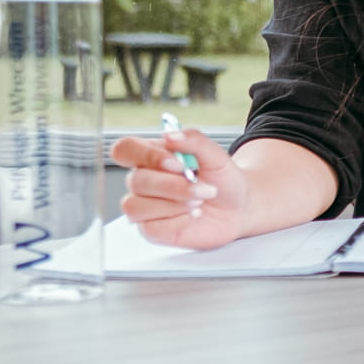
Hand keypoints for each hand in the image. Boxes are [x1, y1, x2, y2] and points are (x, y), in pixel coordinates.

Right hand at [110, 126, 244, 248]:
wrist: (238, 208)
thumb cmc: (222, 180)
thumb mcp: (216, 156)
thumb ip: (194, 141)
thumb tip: (171, 134)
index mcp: (152, 156)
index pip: (125, 149)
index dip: (146, 156)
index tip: (177, 164)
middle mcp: (143, 180)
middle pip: (136, 180)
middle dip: (174, 186)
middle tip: (204, 190)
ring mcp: (144, 206)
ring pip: (136, 206)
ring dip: (173, 205)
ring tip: (199, 204)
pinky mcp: (151, 229)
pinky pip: (150, 228)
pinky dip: (177, 222)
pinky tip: (192, 216)